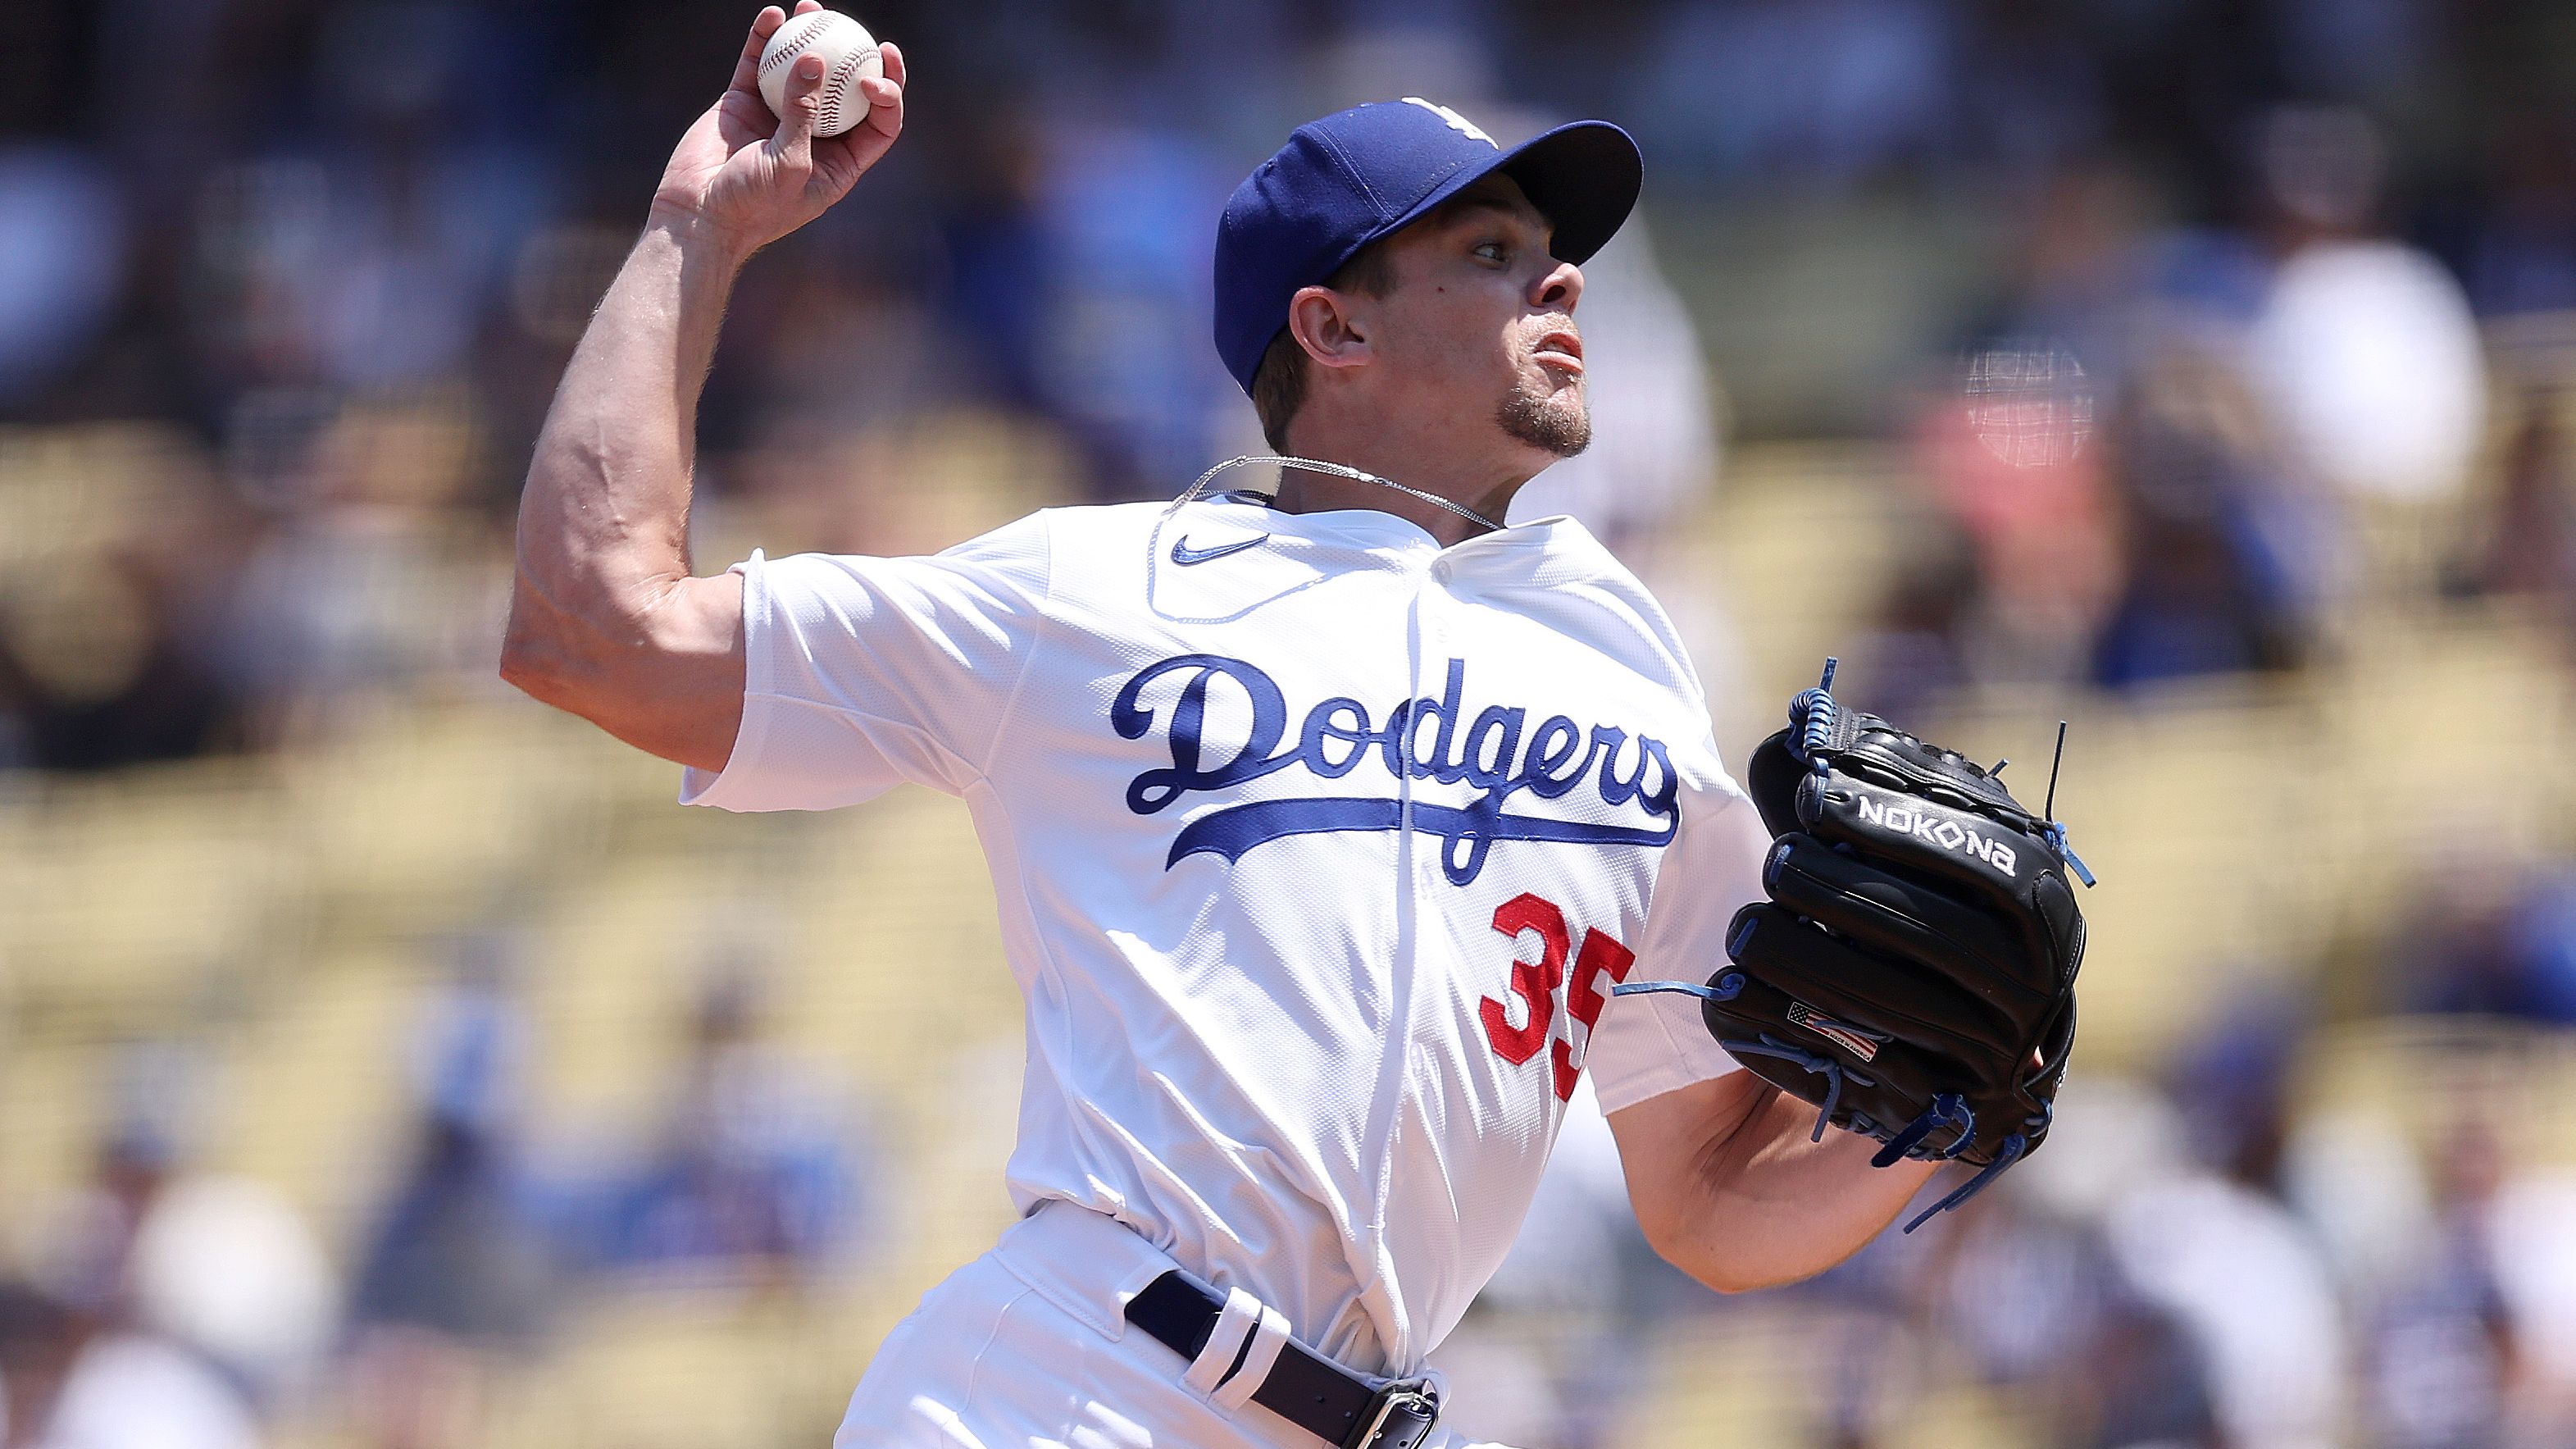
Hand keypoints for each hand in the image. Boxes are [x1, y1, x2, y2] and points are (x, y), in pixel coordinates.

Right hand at [649, 2, 906, 260]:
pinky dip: (765, 38)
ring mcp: (778, 116)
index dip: (888, 96)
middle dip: (857, 58)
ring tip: (811, 7)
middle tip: (861, 33)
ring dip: (809, 36)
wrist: (697, 215)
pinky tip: (773, 16)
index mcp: (839, 162)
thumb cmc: (752, 205)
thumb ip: (802, 114)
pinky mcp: (744, 101)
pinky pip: (758, 63)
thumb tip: (814, 59)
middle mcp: (813, 135)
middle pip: (846, 90)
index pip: (878, 124)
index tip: (876, 76)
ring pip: (801, 69)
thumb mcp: (789, 165)